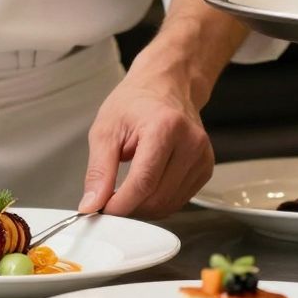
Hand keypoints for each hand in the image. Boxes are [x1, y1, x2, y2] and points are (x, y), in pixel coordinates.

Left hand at [80, 69, 214, 218]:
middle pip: (157, 197)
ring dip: (142, 208)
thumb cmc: (135, 103)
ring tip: (126, 191)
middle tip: (109, 200)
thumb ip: (98, 170)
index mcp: (165, 127)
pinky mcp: (205, 169)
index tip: (100, 210)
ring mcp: (202, 157)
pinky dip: (157, 203)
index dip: (120, 204)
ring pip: (168, 205)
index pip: (143, 182)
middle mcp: (191, 143)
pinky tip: (145, 188)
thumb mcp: (105, 130)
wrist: (165, 87)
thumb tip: (92, 204)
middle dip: (129, 207)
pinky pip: (178, 201)